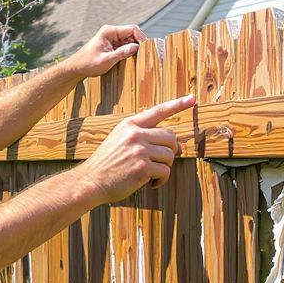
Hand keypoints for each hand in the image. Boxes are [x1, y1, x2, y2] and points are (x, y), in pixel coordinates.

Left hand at [71, 24, 147, 77]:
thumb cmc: (87, 63)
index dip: (141, 37)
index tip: (145, 48)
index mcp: (109, 31)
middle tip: (143, 55)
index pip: (132, 29)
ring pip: (129, 40)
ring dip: (133, 48)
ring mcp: (111, 38)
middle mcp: (111, 32)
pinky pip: (124, 45)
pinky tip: (129, 59)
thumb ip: (121, 53)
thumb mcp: (106, 60)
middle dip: (138, 43)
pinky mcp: (111, 45)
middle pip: (132, 33)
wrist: (76, 67)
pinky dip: (128, 51)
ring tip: (136, 58)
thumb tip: (136, 48)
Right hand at [77, 94, 195, 204]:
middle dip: (171, 151)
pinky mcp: (143, 167)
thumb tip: (167, 139)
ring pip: (170, 155)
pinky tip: (151, 183)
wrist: (90, 181)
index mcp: (129, 125)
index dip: (177, 104)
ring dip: (165, 167)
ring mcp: (139, 150)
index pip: (158, 111)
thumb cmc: (106, 164)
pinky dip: (162, 180)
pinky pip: (165, 171)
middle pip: (170, 136)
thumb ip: (138, 135)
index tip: (192, 99)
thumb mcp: (117, 139)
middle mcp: (135, 134)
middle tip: (161, 162)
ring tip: (152, 174)